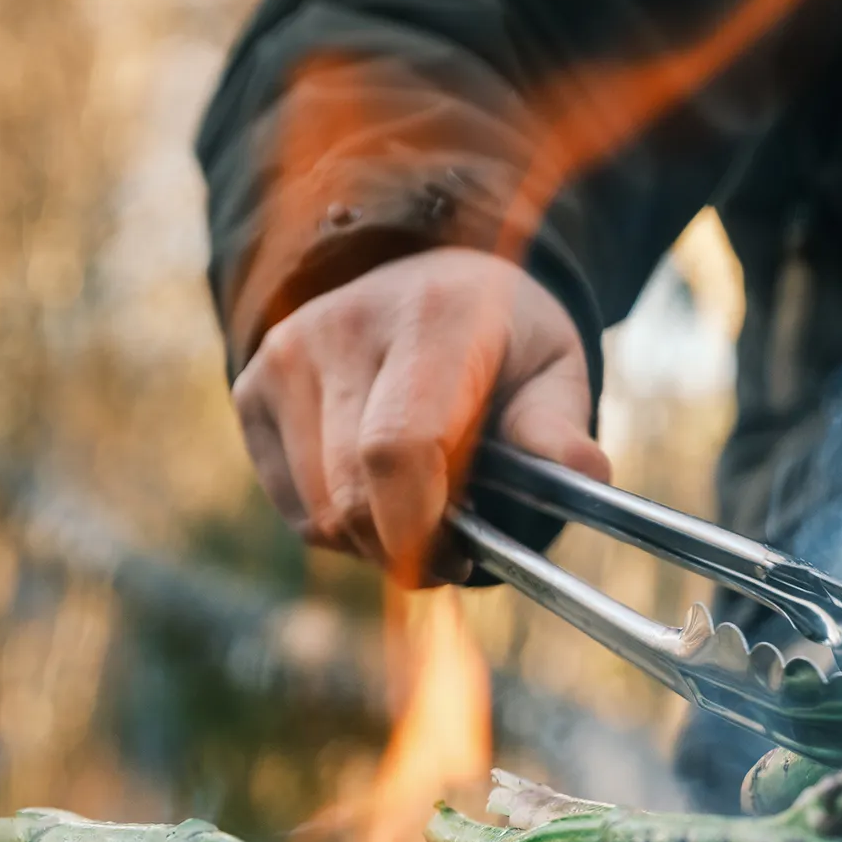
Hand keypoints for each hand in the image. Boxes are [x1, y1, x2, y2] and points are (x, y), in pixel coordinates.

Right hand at [233, 246, 609, 581]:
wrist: (428, 279)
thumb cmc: (503, 343)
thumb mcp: (553, 372)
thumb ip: (556, 428)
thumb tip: (589, 474)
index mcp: (429, 319)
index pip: (395, 450)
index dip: (416, 529)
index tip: (457, 562)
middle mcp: (343, 328)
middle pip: (352, 495)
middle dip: (404, 550)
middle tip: (452, 553)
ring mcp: (287, 355)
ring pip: (321, 513)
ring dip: (374, 543)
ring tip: (420, 512)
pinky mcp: (253, 386)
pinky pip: (295, 508)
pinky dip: (338, 526)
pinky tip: (376, 492)